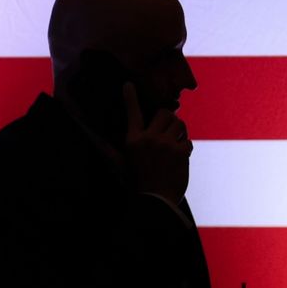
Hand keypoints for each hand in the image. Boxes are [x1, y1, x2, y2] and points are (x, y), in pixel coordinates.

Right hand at [122, 82, 190, 202]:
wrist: (155, 202)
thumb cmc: (137, 184)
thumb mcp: (121, 165)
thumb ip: (111, 150)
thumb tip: (98, 142)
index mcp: (133, 140)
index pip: (132, 113)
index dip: (130, 98)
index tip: (129, 85)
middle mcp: (149, 139)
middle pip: (165, 113)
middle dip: (169, 119)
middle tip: (168, 130)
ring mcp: (166, 145)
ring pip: (180, 124)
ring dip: (179, 132)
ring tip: (175, 143)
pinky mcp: (181, 153)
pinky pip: (188, 142)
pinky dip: (186, 149)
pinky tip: (180, 159)